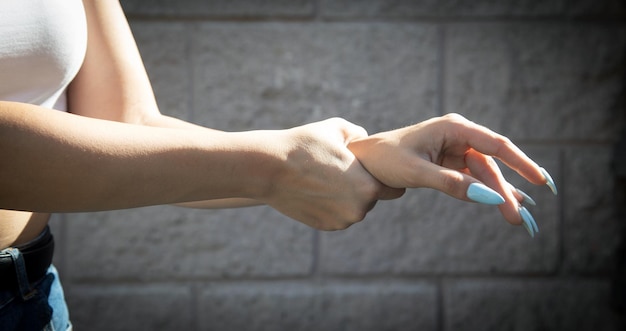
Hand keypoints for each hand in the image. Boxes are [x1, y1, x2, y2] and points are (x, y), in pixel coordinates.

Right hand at [260, 118, 404, 229]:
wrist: (269, 168)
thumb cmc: (304, 145)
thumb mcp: (338, 128)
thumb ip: (360, 135)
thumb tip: (366, 141)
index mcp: (368, 187)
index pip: (394, 189)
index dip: (385, 178)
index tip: (373, 169)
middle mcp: (358, 209)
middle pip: (371, 198)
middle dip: (362, 185)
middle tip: (343, 169)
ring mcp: (341, 221)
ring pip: (353, 207)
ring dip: (346, 197)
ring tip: (327, 177)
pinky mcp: (325, 226)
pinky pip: (337, 214)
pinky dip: (331, 205)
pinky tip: (316, 188)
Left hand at [347, 113, 555, 228]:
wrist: (362, 161)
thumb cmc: (385, 160)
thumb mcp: (418, 172)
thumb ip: (453, 184)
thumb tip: (488, 198)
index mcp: (453, 128)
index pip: (496, 145)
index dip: (521, 163)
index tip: (540, 181)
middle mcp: (458, 135)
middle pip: (491, 164)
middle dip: (506, 190)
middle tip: (519, 217)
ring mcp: (453, 149)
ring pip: (483, 174)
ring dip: (497, 194)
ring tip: (514, 217)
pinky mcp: (447, 163)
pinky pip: (472, 178)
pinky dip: (484, 192)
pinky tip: (501, 204)